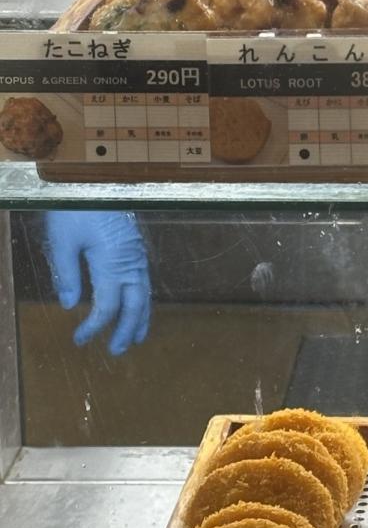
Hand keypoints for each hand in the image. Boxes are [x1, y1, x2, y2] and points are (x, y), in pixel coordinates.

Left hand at [43, 211, 150, 355]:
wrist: (96, 177)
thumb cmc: (76, 205)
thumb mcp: (62, 240)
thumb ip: (66, 274)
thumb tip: (69, 305)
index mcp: (113, 263)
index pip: (107, 306)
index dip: (94, 326)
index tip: (79, 339)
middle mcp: (131, 262)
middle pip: (135, 305)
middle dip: (127, 330)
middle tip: (117, 351)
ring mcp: (137, 254)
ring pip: (144, 294)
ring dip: (140, 318)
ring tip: (136, 337)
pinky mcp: (135, 247)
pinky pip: (143, 281)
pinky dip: (141, 299)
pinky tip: (135, 304)